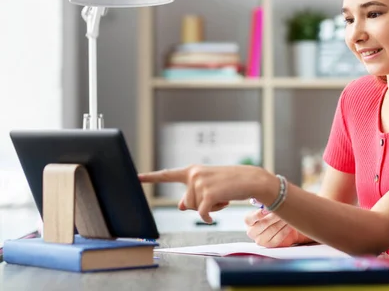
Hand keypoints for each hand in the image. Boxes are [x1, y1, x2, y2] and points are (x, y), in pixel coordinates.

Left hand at [138, 165, 266, 222]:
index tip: (137, 177)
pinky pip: (202, 213)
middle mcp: (193, 175)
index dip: (152, 177)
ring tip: (222, 196)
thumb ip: (193, 194)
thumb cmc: (230, 183)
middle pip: (186, 203)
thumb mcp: (209, 187)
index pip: (168, 174)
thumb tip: (181, 206)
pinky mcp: (209, 194)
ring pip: (195, 208)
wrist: (250, 179)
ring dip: (209, 207)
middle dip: (200, 204)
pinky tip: (215, 214)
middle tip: (217, 195)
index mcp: (192, 171)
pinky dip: (209, 217)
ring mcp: (200, 183)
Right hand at [244, 208, 299, 247]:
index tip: (267, 209)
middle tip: (283, 208)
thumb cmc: (268, 214)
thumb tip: (269, 201)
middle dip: (275, 215)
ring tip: (289, 214)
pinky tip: (290, 223)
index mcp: (248, 221)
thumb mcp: (263, 208)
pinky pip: (280, 236)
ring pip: (273, 229)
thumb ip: (264, 204)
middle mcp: (252, 232)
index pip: (249, 219)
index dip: (258, 214)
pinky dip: (286, 228)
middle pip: (264, 223)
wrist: (274, 226)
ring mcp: (261, 240)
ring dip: (282, 220)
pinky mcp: (270, 244)